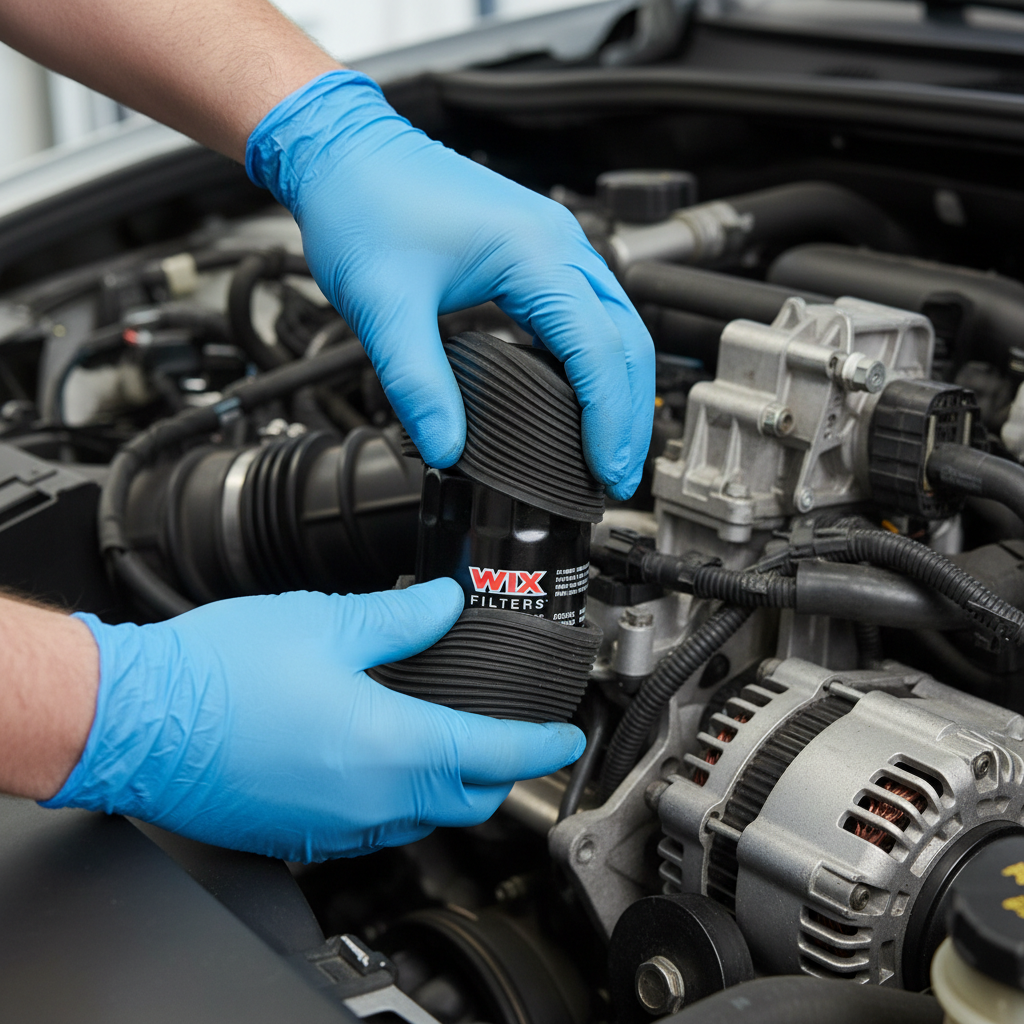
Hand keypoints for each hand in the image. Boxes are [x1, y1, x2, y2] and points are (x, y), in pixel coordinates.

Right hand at [42, 580, 584, 860]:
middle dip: (502, 774)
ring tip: (454, 745)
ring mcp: (331, 827)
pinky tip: (383, 762)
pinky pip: (373, 827)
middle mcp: (367, 800)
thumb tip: (443, 603)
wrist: (134, 717)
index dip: (539, 745)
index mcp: (387, 746)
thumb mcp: (325, 623)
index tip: (562, 739)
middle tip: (514, 741)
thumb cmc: (218, 674)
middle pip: (467, 800)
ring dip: (450, 787)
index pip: (493, 754)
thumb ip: (400, 618)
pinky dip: (399, 800)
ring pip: (421, 818)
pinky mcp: (297, 834)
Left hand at [246, 71, 654, 499]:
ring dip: (622, 388)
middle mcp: (558, 244)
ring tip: (611, 446)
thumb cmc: (363, 204)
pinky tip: (585, 396)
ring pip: (617, 325)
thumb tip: (447, 447)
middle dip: (630, 413)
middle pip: (627, 340)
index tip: (605, 471)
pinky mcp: (536, 253)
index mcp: (535, 252)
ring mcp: (553, 244)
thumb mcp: (383, 305)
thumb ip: (417, 383)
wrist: (344, 151)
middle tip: (618, 476)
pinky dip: (599, 362)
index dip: (608, 419)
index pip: (597, 351)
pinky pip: (590, 313)